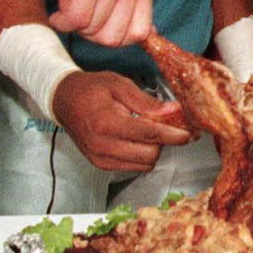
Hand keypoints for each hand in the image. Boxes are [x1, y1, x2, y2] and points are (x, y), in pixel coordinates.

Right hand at [23, 0, 152, 44]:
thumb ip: (129, 4)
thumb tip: (148, 35)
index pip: (140, 31)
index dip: (113, 37)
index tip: (96, 24)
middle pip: (115, 36)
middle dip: (91, 32)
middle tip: (77, 12)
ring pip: (93, 28)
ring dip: (73, 20)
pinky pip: (77, 20)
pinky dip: (62, 21)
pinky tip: (57, 9)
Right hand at [51, 71, 194, 172]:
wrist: (64, 101)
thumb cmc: (91, 89)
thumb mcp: (119, 84)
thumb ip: (146, 101)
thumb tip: (173, 111)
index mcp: (106, 122)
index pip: (148, 134)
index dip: (172, 135)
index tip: (188, 134)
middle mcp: (102, 145)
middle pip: (149, 154)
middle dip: (163, 142)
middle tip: (168, 126)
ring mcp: (100, 159)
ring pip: (143, 165)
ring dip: (153, 149)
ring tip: (150, 131)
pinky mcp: (101, 165)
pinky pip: (132, 168)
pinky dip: (141, 156)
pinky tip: (138, 139)